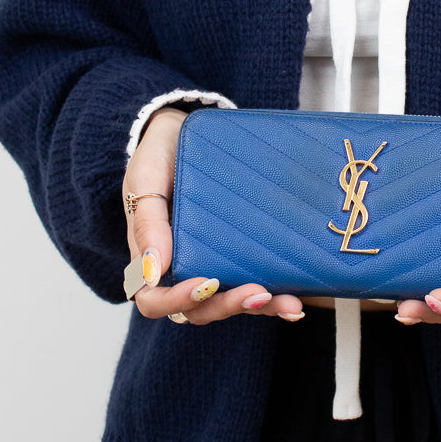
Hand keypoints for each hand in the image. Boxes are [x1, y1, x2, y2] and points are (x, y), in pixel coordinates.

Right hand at [123, 107, 304, 323]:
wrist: (180, 132)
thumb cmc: (157, 158)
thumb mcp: (144, 182)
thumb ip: (147, 224)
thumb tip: (153, 270)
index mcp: (150, 259)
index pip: (156, 300)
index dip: (178, 300)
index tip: (204, 285)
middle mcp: (179, 270)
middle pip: (198, 310)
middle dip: (228, 305)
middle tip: (257, 293)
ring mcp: (208, 264)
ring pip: (227, 302)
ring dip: (258, 307)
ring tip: (287, 303)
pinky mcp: (235, 255)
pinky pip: (250, 282)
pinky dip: (273, 297)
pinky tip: (295, 300)